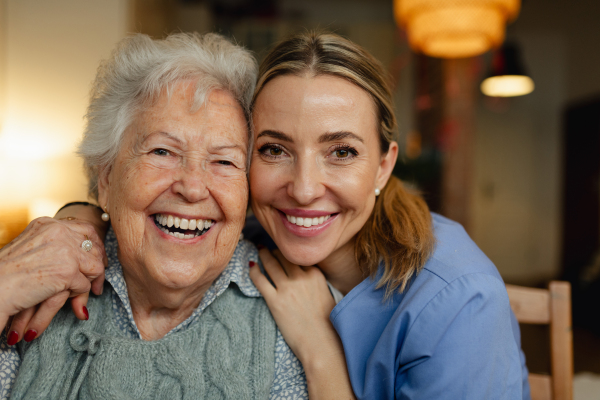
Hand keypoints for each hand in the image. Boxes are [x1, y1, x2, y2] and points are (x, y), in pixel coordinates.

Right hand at [0, 216, 105, 343]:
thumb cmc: (6, 274)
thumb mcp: (31, 250)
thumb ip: (54, 247)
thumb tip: (81, 258)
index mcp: (48, 224)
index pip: (85, 229)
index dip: (96, 246)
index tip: (98, 260)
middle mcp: (58, 232)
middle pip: (94, 247)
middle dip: (99, 266)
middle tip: (98, 283)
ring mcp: (65, 251)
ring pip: (94, 267)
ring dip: (90, 282)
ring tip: (87, 293)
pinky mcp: (68, 271)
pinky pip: (85, 285)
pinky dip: (79, 295)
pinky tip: (71, 303)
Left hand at [249, 248, 355, 398]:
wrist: (322, 343)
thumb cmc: (327, 323)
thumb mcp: (327, 294)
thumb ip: (315, 282)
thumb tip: (305, 276)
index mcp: (316, 275)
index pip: (299, 257)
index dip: (290, 252)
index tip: (285, 250)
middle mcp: (301, 277)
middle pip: (284, 257)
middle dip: (276, 251)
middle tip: (268, 248)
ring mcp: (287, 288)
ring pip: (271, 264)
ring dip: (264, 256)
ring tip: (259, 251)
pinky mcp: (275, 301)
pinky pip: (260, 280)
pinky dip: (254, 271)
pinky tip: (251, 267)